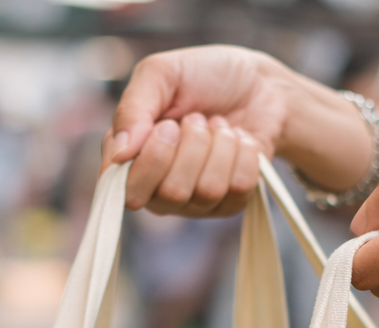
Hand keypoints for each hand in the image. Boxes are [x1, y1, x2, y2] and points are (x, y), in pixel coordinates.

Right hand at [104, 45, 373, 216]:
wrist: (258, 83)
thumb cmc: (204, 75)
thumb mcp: (160, 74)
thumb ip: (132, 108)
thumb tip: (120, 153)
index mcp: (130, 160)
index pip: (125, 190)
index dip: (151, 159)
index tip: (168, 125)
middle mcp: (156, 188)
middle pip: (170, 193)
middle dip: (193, 145)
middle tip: (197, 119)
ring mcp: (193, 201)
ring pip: (207, 190)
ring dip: (220, 145)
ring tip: (219, 125)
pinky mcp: (229, 203)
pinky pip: (239, 188)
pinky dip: (244, 153)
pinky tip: (238, 141)